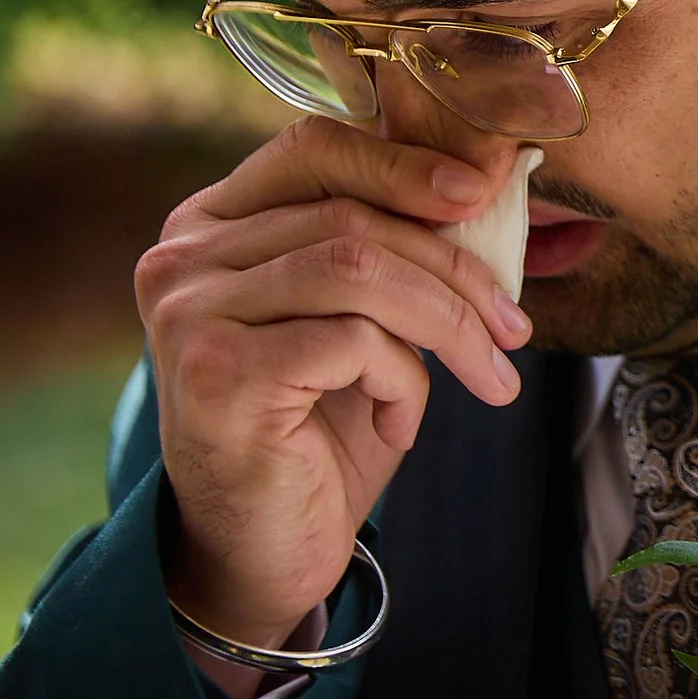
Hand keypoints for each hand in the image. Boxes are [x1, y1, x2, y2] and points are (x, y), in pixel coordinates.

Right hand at [135, 117, 531, 687]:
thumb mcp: (362, 320)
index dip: (404, 163)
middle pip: (353, 218)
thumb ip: (387, 248)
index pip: (312, 149)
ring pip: (360, 270)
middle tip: (515, 328)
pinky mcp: (216, 372)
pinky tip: (397, 426)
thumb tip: (484, 185)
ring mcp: (190, 312)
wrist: (266, 548)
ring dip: (449, 325)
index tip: (482, 196)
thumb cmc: (322, 427)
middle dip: (456, 271)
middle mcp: (183, 258)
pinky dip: (403, 383)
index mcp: (213, 225)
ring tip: (489, 377)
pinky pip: (353, 341)